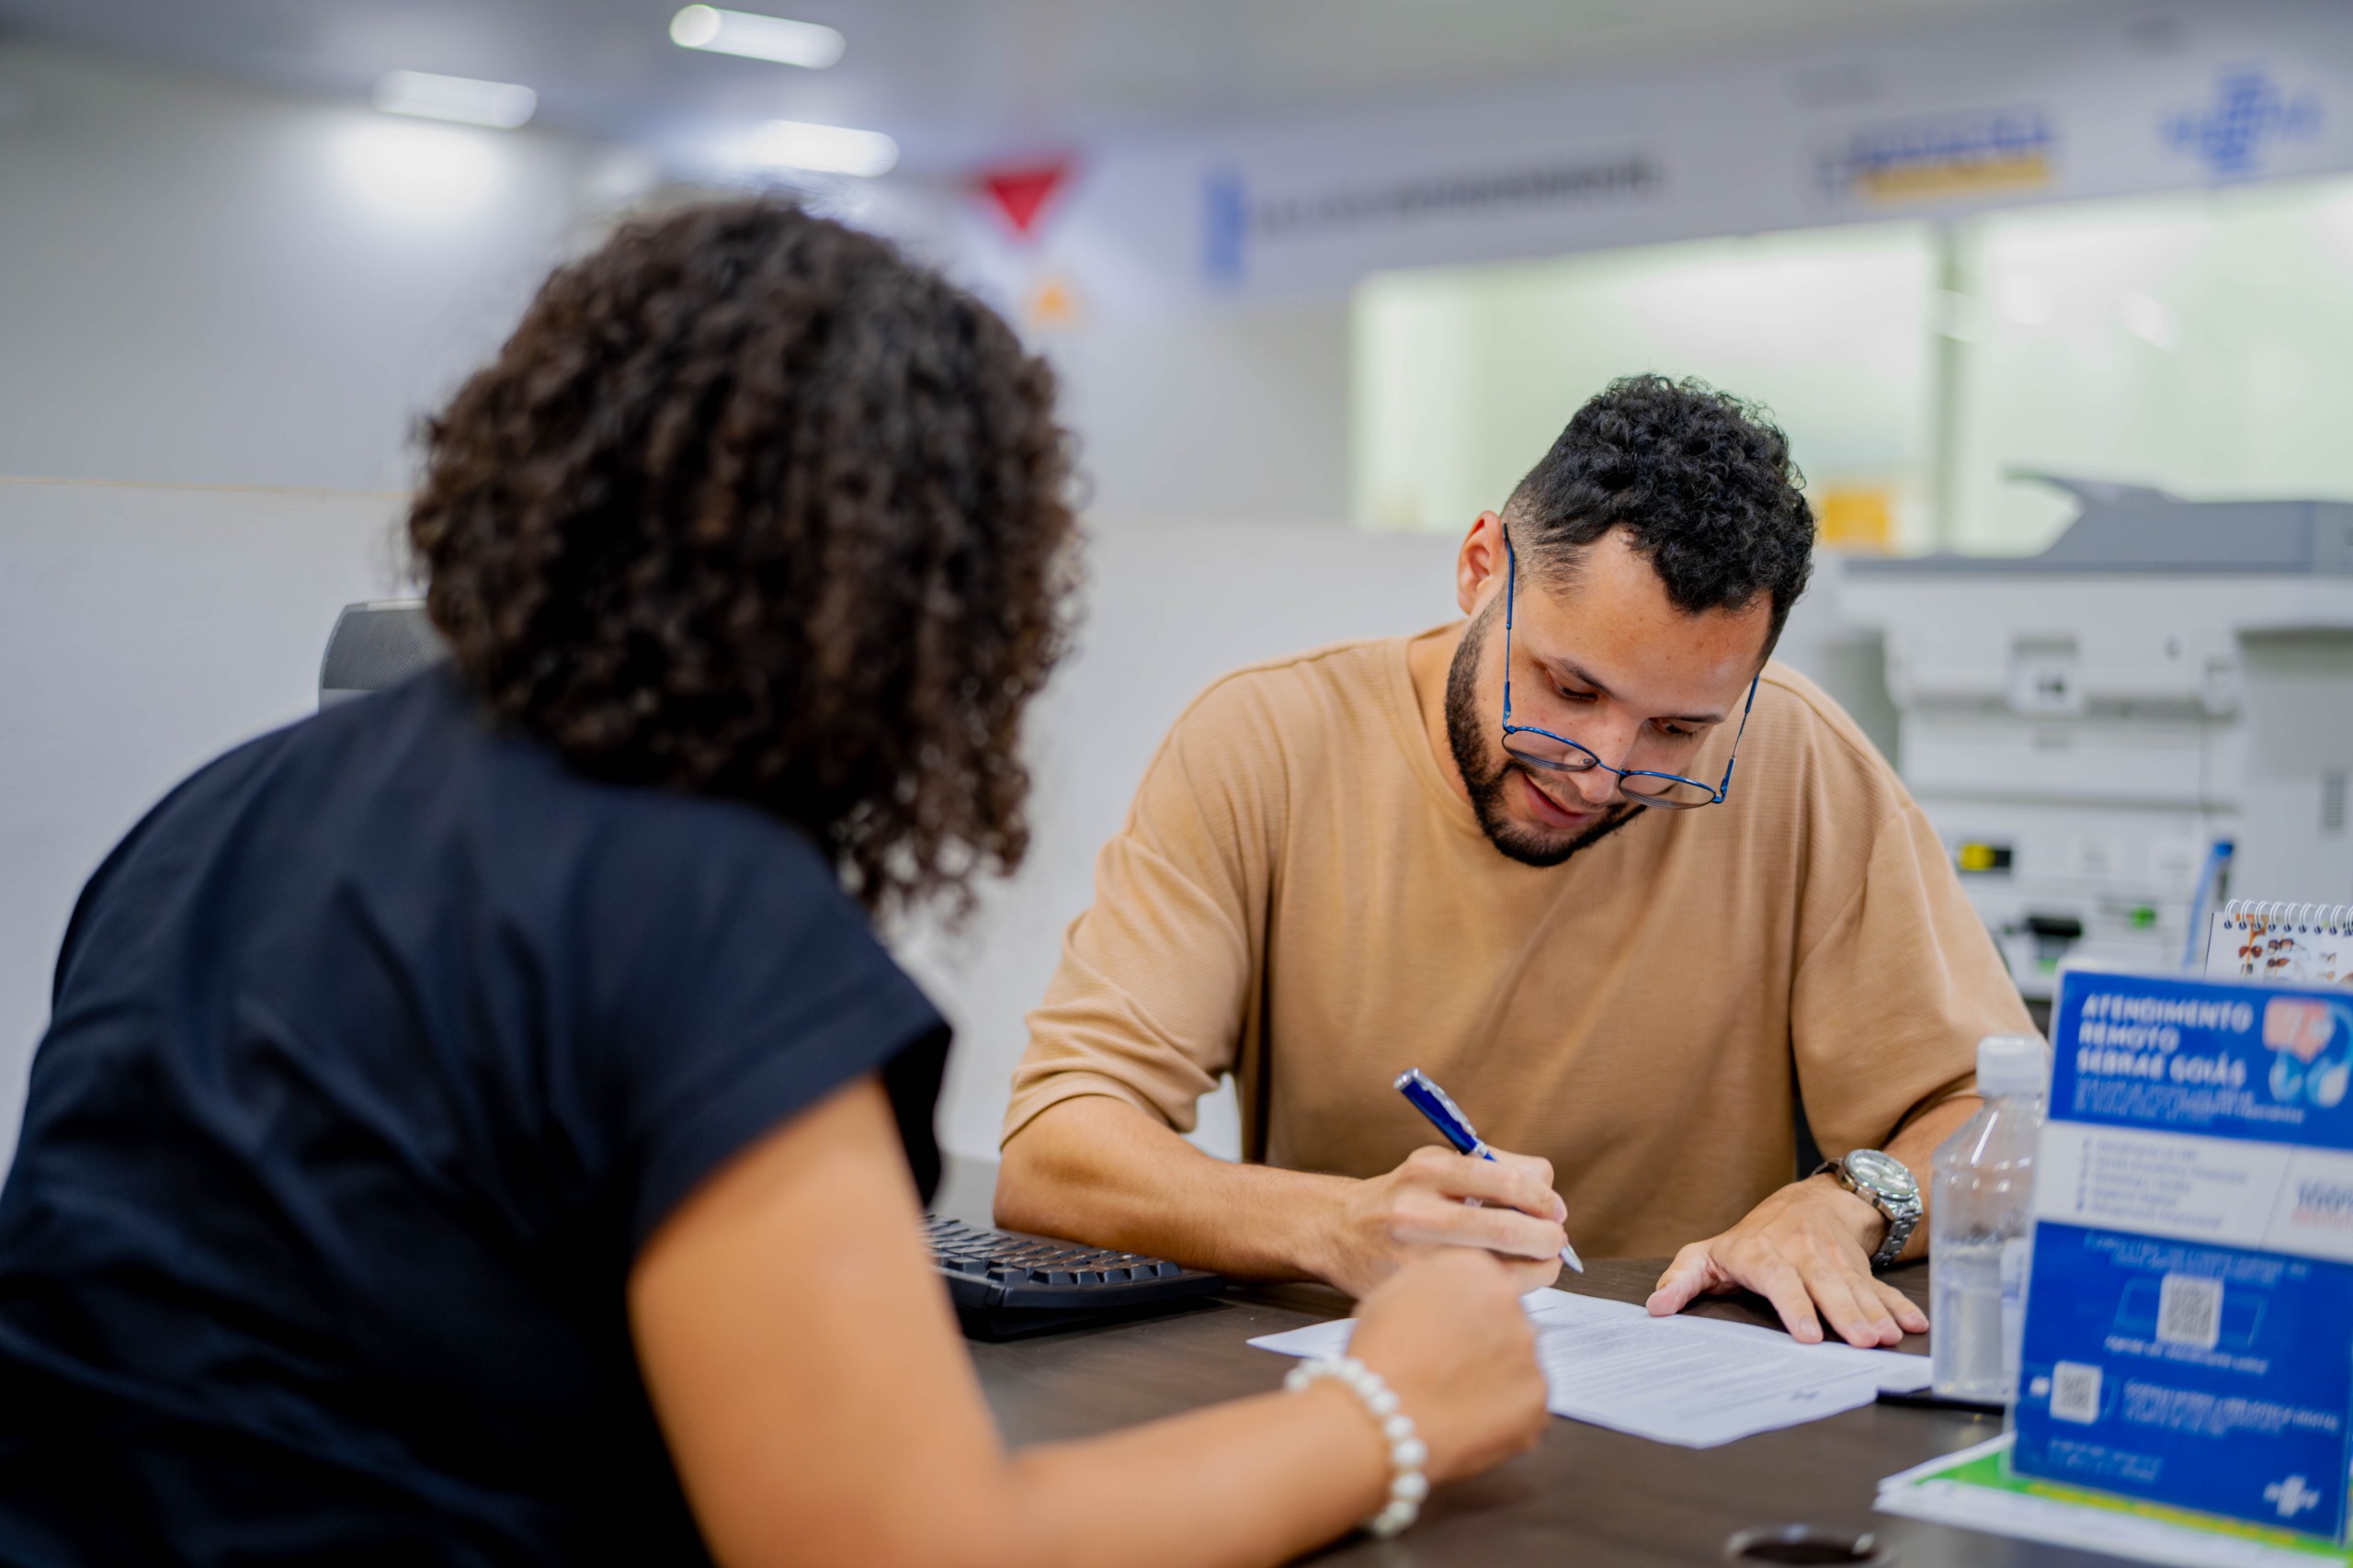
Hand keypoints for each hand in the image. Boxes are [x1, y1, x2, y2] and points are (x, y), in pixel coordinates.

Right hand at [1314, 1144, 1568, 1298]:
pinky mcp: (1414, 1295)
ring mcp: (1414, 1259)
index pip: (1509, 1180)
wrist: (1338, 1232)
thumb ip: (1492, 1170)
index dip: (1544, 1197)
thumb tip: (1551, 1199)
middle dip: (1548, 1238)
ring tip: (1538, 1264)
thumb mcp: (1436, 1165)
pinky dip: (1504, 1292)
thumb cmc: (1402, 1198)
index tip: (1554, 1209)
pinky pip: (1479, 1297)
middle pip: (1509, 1228)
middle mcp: (1418, 1211)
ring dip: (1535, 1269)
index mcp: (1428, 1168)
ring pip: (1500, 1272)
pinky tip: (1501, 1283)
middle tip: (1556, 1242)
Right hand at [1349, 1249, 1548, 1483]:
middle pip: (1506, 1320)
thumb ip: (1436, 1284)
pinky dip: (1503, 1413)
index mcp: (1475, 1267)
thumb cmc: (1379, 1353)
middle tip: (1451, 1367)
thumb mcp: (1394, 1290)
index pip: (1484, 1282)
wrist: (1383, 1412)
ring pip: (1517, 1361)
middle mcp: (1511, 1300)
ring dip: (1495, 1375)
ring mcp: (1529, 1350)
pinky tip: (1468, 1418)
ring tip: (1454, 1396)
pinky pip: (1524, 1402)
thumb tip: (1452, 1299)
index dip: (1465, 1312)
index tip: (1451, 1331)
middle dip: (1486, 1341)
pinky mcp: (1538, 1396)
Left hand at [1645, 1175, 1929, 1347]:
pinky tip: (1915, 1325)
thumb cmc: (1750, 1238)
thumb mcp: (1708, 1253)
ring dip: (1875, 1312)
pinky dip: (1900, 1305)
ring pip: (1857, 1287)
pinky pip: (1882, 1287)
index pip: (1779, 1279)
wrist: (1808, 1202)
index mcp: (1762, 1254)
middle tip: (1863, 1342)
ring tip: (1889, 1338)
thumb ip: (1682, 1279)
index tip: (1808, 1335)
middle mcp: (1802, 1254)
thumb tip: (1656, 1308)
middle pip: (1825, 1284)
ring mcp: (1836, 1260)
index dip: (1795, 1305)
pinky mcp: (1861, 1268)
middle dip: (1845, 1313)